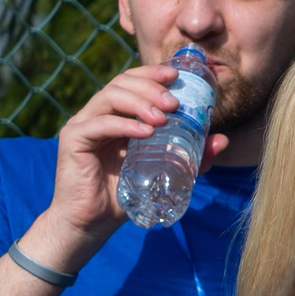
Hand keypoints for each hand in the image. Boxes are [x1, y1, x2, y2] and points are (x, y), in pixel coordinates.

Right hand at [37, 63, 228, 265]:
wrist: (92, 221)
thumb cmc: (126, 193)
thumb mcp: (166, 171)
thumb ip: (192, 156)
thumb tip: (222, 140)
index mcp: (117, 115)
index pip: (132, 82)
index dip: (152, 74)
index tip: (176, 75)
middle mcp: (98, 114)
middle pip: (121, 83)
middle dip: (151, 87)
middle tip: (174, 103)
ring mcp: (83, 124)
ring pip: (109, 97)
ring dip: (139, 102)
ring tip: (163, 118)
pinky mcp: (72, 140)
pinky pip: (98, 124)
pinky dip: (124, 124)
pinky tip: (145, 132)